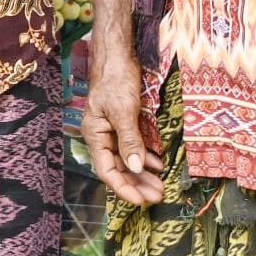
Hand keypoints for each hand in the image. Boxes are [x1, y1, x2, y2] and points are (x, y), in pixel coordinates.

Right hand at [82, 37, 162, 206]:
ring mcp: (113, 130)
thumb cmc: (116, 79)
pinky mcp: (124, 123)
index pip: (107, 170)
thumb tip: (136, 168)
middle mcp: (102, 136)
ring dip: (143, 174)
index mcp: (95, 135)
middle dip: (136, 184)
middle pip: (118, 168)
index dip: (123, 188)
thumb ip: (129, 140)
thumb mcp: (123, 110)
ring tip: (160, 186)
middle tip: (157, 197)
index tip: (140, 200)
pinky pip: (134, 146)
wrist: (117, 55)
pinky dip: (145, 157)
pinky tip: (158, 165)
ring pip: (127, 160)